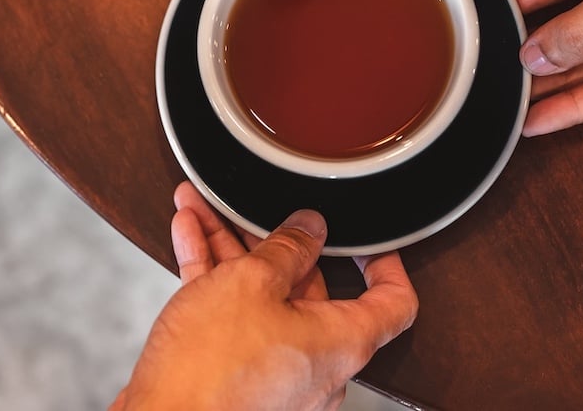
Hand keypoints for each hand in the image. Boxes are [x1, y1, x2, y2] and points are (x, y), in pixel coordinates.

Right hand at [113, 182, 417, 409]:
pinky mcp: (238, 375)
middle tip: (251, 208)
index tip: (367, 239)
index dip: (385, 264)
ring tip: (202, 210)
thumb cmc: (209, 372)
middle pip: (309, 287)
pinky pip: (234, 316)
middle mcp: (315, 363)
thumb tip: (309, 229)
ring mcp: (276, 371)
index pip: (392, 303)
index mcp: (340, 343)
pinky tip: (190, 237)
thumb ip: (286, 248)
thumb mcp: (250, 283)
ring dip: (231, 249)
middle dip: (273, 239)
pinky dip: (214, 276)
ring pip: (261, 295)